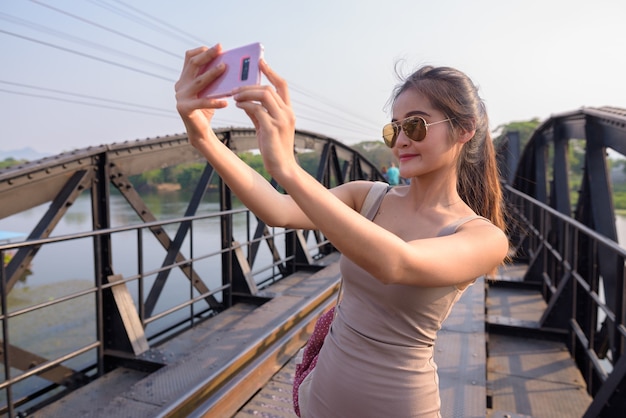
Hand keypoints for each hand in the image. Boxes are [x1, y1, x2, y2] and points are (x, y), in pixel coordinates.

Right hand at [175, 45, 228, 146]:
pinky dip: (214, 102)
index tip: (217, 48)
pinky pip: (202, 103)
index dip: (202, 51)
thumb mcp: (210, 90)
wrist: (200, 131)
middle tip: (220, 48)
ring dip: (212, 73)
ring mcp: (180, 97)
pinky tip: (225, 102)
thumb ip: (213, 78)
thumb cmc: (207, 109)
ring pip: (199, 81)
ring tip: (224, 67)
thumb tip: (228, 64)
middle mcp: (180, 85)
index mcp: (185, 78)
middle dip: (207, 55)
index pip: (190, 58)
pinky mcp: (184, 108)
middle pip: (193, 65)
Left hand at [232, 60, 297, 178]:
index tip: (260, 62)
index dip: (271, 72)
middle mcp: (287, 113)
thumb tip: (246, 102)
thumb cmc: (274, 148)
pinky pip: (257, 109)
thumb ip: (260, 113)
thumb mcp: (268, 127)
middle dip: (250, 85)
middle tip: (235, 88)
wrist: (282, 167)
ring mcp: (281, 120)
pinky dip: (246, 105)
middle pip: (269, 89)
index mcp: (288, 111)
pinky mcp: (272, 128)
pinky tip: (238, 106)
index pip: (282, 85)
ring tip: (235, 97)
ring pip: (264, 95)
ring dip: (247, 93)